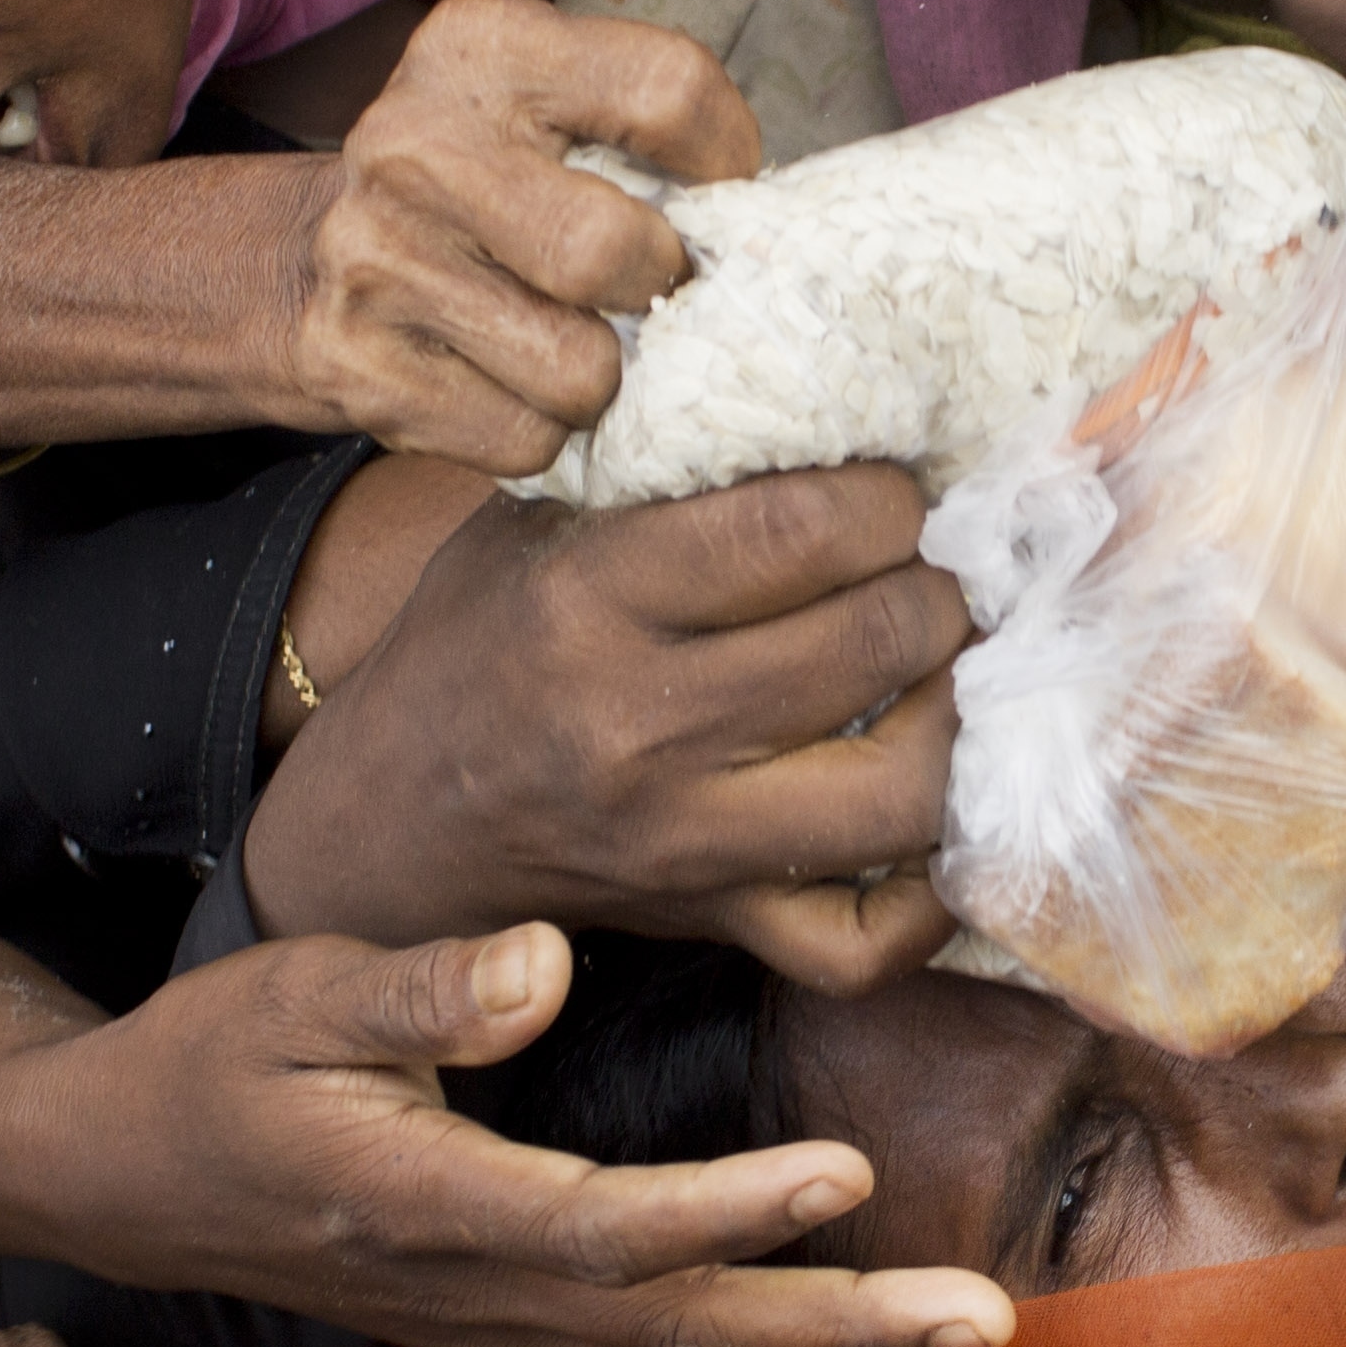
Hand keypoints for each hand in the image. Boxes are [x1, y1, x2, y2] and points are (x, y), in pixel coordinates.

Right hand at [39, 921, 1016, 1346]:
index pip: (600, 1222)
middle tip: (988, 1323)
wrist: (119, 1173)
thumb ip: (421, 986)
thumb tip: (543, 961)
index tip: (848, 1168)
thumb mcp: (295, 991)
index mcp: (426, 1199)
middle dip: (843, 1333)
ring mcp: (492, 1331)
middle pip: (681, 1336)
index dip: (729, 1209)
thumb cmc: (214, 1059)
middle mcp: (473, 1291)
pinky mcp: (504, 1338)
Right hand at [246, 459, 968, 986]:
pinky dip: (931, 894)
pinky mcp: (714, 924)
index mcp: (589, 602)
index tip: (892, 491)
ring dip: (958, 714)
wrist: (387, 823)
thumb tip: (828, 401)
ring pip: (903, 793)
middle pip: (875, 642)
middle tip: (939, 568)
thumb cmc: (473, 647)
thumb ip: (657, 467)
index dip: (885, 497)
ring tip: (948, 667)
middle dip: (939, 587)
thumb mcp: (529, 523)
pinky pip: (865, 945)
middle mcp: (639, 726)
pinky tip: (941, 810)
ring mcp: (685, 842)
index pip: (799, 527)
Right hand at [279, 0, 751, 471]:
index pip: (670, 91)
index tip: (715, 193)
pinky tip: (508, 383)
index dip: (725, 160)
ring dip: (599, 379)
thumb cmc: (480, 183)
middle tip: (642, 292)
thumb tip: (770, 230)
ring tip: (567, 340)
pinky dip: (539, 431)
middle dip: (654, 290)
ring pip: (576, 372)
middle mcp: (415, 144)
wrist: (305, 259)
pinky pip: (521, 439)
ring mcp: (375, 260)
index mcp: (485, 49)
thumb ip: (648, 130)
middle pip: (611, 252)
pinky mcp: (355, 366)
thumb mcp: (547, 101)